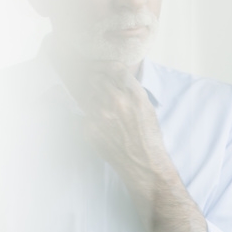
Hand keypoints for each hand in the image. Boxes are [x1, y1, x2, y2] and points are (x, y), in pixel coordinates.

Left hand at [67, 62, 170, 187]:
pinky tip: (100, 122)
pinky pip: (83, 112)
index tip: (102, 68)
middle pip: (96, 78)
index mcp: (134, 95)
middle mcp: (116, 101)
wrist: (143, 164)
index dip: (107, 66)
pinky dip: (89, 114)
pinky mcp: (89, 128)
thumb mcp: (148, 108)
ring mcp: (100, 115)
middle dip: (95, 79)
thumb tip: (114, 78)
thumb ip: (131, 91)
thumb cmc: (148, 137)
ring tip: (100, 106)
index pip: (114, 68)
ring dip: (90, 96)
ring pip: (86, 93)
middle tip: (96, 84)